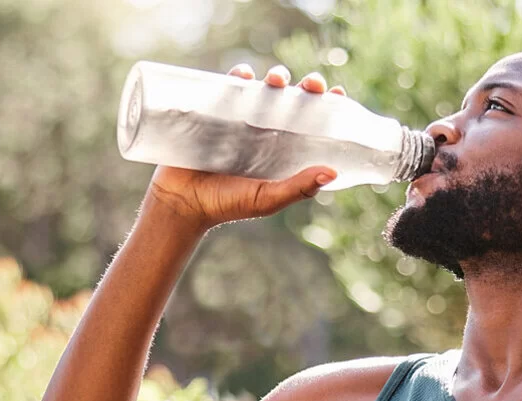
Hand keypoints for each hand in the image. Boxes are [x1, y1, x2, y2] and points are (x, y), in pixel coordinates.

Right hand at [146, 65, 347, 230]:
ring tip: (277, 79)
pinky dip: (238, 76)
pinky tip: (245, 74)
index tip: (339, 94)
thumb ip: (298, 188)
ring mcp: (242, 120)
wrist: (182, 202)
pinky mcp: (216, 112)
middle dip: (306, 86)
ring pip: (265, 88)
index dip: (328, 106)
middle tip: (311, 84)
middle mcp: (267, 130)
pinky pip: (229, 87)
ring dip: (275, 77)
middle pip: (294, 100)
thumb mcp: (267, 199)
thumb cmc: (228, 204)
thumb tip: (333, 172)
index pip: (313, 122)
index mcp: (285, 148)